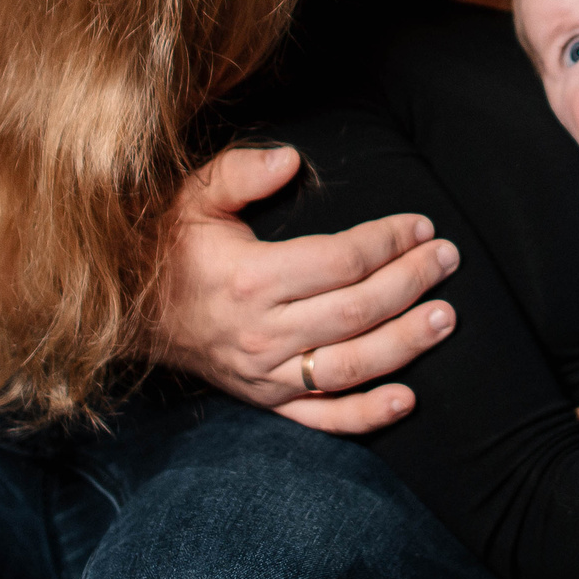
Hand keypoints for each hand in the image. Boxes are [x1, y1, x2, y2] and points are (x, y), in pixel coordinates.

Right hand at [152, 144, 458, 431]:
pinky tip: (408, 398)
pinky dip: (368, 414)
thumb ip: (240, 172)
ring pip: (351, 365)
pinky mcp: (268, 401)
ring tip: (446, 317)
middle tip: (448, 259)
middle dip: (412, 282)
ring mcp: (267, 375)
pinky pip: (324, 418)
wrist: (131, 311)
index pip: (341, 262)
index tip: (420, 225)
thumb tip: (291, 160)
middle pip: (357, 310)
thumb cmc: (173, 247)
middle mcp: (262, 333)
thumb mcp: (194, 196)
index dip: (388, 242)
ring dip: (406, 343)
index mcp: (250, 278)